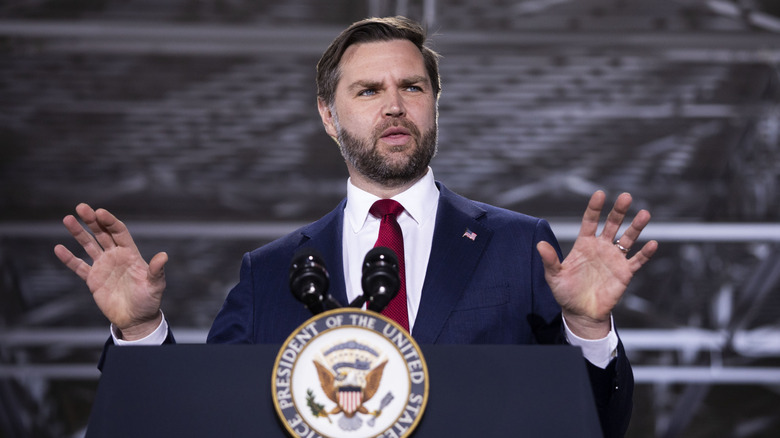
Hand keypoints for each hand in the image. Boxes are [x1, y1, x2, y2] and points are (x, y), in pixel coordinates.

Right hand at [54, 204, 166, 339]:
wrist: (136, 319)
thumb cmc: (149, 300)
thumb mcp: (155, 285)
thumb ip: (156, 270)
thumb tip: (164, 256)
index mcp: (130, 253)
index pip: (119, 232)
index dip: (110, 221)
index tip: (100, 212)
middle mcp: (116, 256)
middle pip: (102, 233)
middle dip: (92, 220)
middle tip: (81, 207)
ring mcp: (103, 266)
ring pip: (89, 245)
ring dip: (78, 233)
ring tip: (67, 219)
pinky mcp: (93, 280)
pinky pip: (79, 266)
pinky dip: (69, 258)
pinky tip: (59, 248)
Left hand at [536, 191, 656, 338]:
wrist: (581, 313)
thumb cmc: (565, 293)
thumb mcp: (554, 276)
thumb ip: (549, 260)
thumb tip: (540, 245)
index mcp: (584, 244)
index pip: (590, 221)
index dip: (594, 208)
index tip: (600, 194)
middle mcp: (601, 247)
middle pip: (612, 224)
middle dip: (619, 211)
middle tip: (626, 197)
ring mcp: (614, 258)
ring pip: (628, 238)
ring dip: (636, 227)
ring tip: (644, 214)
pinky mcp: (624, 272)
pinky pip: (637, 260)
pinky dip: (645, 253)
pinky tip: (652, 243)